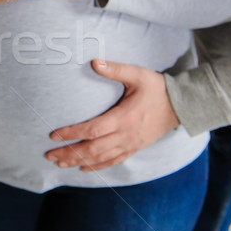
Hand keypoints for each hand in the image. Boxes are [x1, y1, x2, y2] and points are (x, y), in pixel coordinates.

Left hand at [45, 59, 180, 171]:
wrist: (182, 106)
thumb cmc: (158, 88)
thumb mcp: (138, 74)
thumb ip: (116, 69)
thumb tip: (94, 61)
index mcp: (123, 118)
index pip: (92, 130)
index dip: (72, 134)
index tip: (54, 136)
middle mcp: (125, 135)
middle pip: (92, 149)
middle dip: (69, 153)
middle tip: (49, 155)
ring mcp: (130, 144)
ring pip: (100, 158)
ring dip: (78, 162)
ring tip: (59, 163)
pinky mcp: (134, 148)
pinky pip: (113, 162)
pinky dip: (97, 167)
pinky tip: (83, 169)